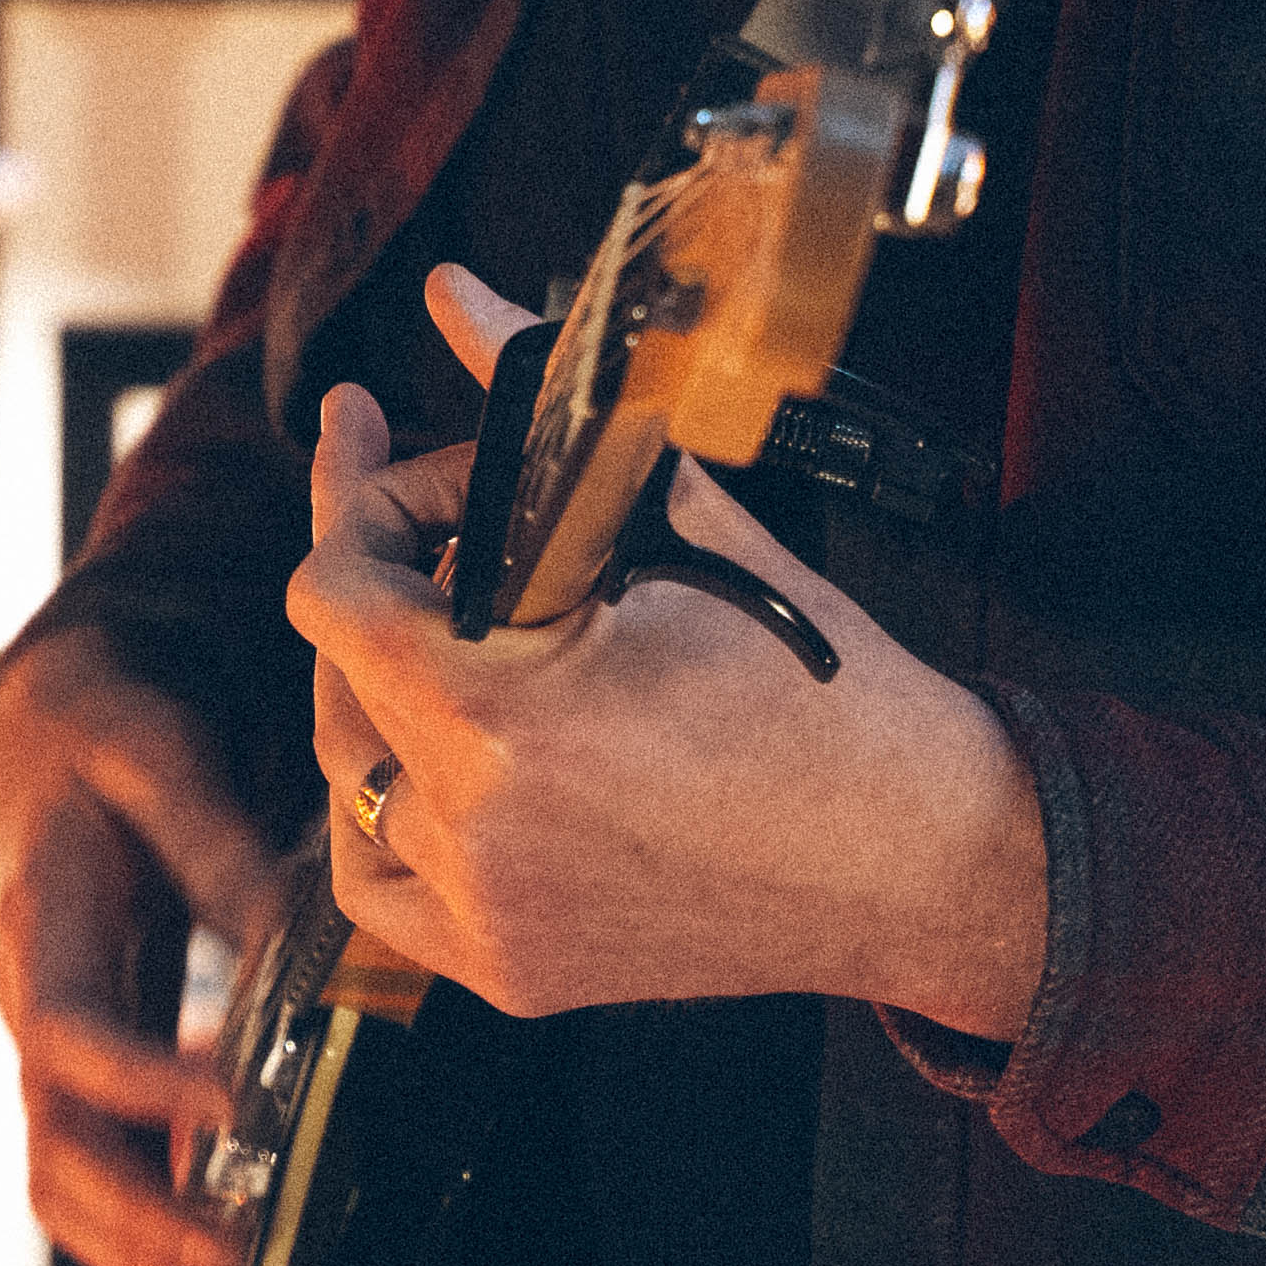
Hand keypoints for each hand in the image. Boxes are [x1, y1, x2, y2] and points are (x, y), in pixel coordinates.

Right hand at [0, 623, 285, 1265]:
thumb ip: (218, 848)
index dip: (136, 1081)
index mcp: (44, 929)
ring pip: (67, 1189)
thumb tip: (291, 931)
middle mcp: (35, 1013)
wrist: (40, 748)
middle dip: (140, 1218)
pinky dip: (143, 1261)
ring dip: (138, 1261)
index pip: (67, 1029)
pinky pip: (100, 1190)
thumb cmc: (101, 746)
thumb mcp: (158, 762)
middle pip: (57, 1147)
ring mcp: (55, 1064)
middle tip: (234, 1259)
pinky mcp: (87, 1086)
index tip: (228, 1109)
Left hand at [288, 266, 1049, 1032]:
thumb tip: (457, 296)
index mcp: (506, 716)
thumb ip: (541, 410)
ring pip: (352, 775)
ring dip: (385, 684)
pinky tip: (436, 749)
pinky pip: (382, 885)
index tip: (370, 442)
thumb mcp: (680, 521)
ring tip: (454, 619)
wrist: (928, 855)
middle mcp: (477, 829)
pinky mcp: (511, 970)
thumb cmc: (829, 688)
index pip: (338, 591)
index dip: (356, 497)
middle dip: (382, 573)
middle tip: (442, 514)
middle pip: (340, 674)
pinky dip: (389, 813)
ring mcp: (488, 914)